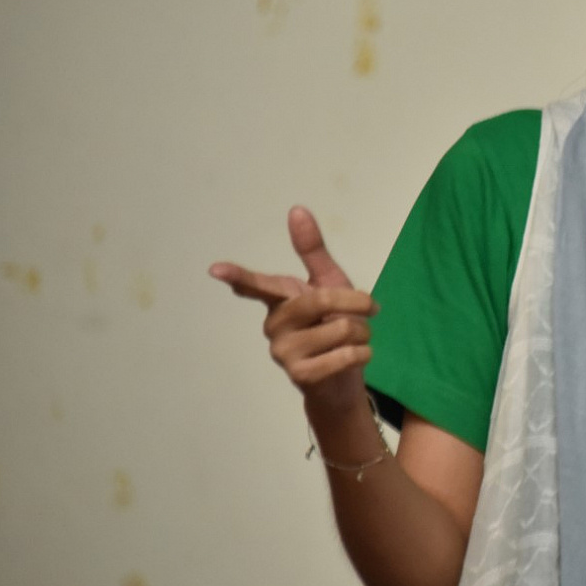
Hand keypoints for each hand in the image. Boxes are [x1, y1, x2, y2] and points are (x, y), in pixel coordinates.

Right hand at [209, 206, 377, 414]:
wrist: (345, 375)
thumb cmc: (334, 323)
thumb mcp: (330, 282)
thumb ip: (313, 250)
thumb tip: (296, 209)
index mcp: (279, 299)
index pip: (256, 284)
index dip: (238, 276)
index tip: (215, 269)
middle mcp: (274, 324)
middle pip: (320, 300)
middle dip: (356, 303)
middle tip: (370, 310)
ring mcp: (283, 352)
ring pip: (340, 329)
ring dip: (363, 332)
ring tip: (355, 339)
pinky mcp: (300, 375)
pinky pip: (343, 356)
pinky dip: (362, 353)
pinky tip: (356, 356)